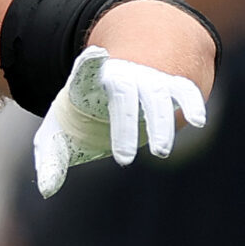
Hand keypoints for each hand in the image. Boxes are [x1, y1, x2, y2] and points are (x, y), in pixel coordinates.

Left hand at [32, 46, 207, 196]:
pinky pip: (183, 92)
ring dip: (159, 123)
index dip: (91, 64)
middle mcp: (121, 76)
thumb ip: (51, 159)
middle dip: (125, 123)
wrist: (114, 80)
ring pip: (157, 95)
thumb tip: (46, 190)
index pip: (87, 71)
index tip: (95, 55)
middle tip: (123, 159)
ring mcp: (148, 79)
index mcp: (88, 83)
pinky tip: (198, 122)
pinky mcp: (170, 86)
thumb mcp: (58, 133)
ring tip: (160, 152)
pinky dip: (191, 103)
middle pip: (125, 94)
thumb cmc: (81, 114)